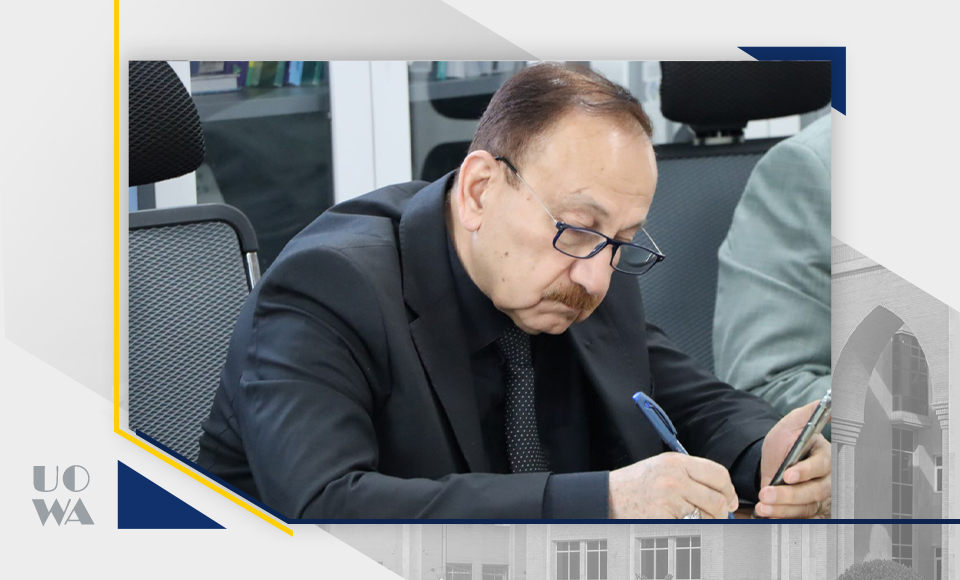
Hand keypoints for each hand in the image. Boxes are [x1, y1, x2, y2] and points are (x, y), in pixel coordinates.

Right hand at [609, 453, 738, 518]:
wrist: (609, 496)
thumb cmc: (637, 483)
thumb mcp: (663, 466)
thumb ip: (692, 474)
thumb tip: (724, 493)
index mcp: (677, 462)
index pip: (719, 475)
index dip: (729, 490)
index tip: (730, 499)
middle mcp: (675, 479)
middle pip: (718, 499)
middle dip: (722, 511)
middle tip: (717, 514)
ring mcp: (669, 500)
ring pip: (707, 517)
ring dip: (706, 521)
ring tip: (691, 517)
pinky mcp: (664, 519)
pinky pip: (691, 528)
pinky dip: (690, 528)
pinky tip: (678, 522)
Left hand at [756, 399, 830, 517]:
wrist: (771, 460)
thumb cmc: (786, 440)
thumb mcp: (792, 423)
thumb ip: (810, 412)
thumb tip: (830, 400)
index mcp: (825, 455)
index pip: (820, 466)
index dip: (805, 471)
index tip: (787, 475)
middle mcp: (825, 478)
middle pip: (815, 491)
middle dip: (789, 494)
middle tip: (766, 493)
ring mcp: (817, 496)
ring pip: (806, 506)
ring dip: (783, 508)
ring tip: (763, 505)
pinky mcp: (806, 508)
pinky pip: (798, 517)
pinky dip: (781, 516)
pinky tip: (766, 512)